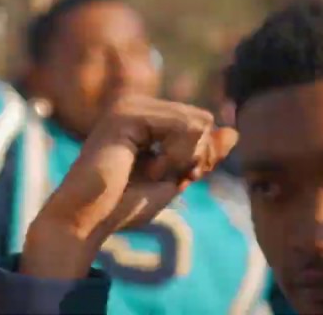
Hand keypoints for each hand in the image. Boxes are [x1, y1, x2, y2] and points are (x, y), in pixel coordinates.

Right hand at [19, 96, 237, 278]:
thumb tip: (234, 131)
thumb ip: (204, 154)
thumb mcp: (177, 177)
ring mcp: (132, 105)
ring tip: (150, 172)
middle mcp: (138, 104)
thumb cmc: (124, 204)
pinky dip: (176, 157)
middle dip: (194, 157)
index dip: (199, 157)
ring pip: (198, 123)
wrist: (89, 218)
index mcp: (147, 116)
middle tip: (160, 175)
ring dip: (183, 159)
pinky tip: (149, 168)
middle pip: (203, 121)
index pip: (201, 123)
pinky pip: (184, 128)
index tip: (171, 177)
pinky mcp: (128, 114)